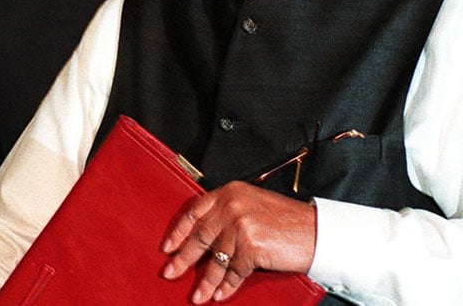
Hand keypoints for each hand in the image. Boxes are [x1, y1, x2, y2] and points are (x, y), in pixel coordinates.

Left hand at [160, 181, 315, 302]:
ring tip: (196, 295)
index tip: (168, 246)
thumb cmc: (289, 220)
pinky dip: (225, 286)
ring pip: (216, 259)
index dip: (178, 231)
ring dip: (205, 281)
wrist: (319, 231)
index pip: (194, 211)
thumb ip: (229, 213)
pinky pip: (233, 272)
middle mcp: (232, 206)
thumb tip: (205, 236)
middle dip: (183, 259)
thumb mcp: (253, 204)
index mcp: (229, 192)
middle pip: (199, 237)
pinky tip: (218, 295)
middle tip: (170, 272)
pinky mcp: (251, 247)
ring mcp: (240, 226)